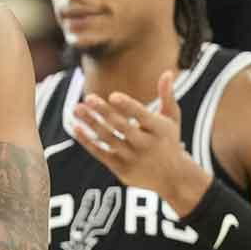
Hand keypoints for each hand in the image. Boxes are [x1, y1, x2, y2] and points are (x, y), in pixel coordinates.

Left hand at [71, 70, 211, 215]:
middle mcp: (147, 145)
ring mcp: (133, 158)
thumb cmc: (169, 141)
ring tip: (76, 108)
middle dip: (104, 112)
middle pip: (122, 127)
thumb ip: (167, 96)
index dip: (128, 106)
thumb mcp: (172, 119)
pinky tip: (76, 127)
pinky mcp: (121, 169)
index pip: (142, 116)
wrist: (173, 177)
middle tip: (88, 98)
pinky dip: (87, 141)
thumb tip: (168, 72)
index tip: (113, 96)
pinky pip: (100, 153)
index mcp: (160, 129)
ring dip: (91, 123)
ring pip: (108, 139)